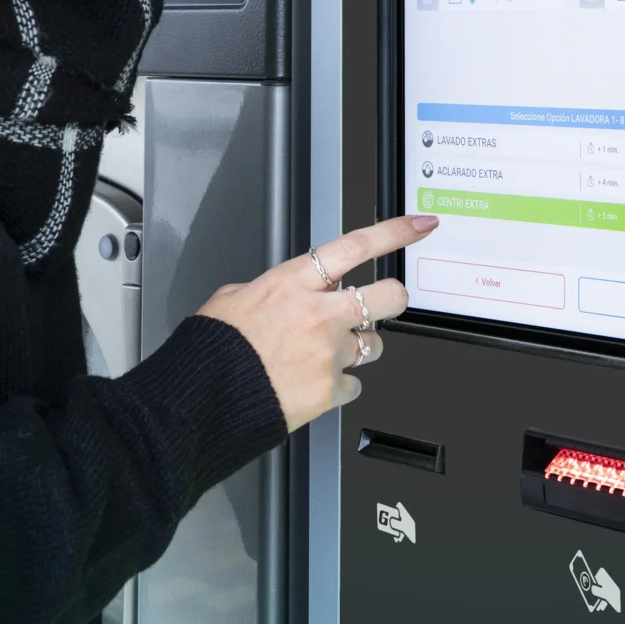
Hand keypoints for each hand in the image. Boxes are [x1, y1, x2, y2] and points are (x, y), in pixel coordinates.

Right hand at [195, 215, 437, 430]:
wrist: (204, 397)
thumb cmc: (212, 349)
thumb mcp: (230, 300)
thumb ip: (265, 291)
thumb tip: (273, 294)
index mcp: (293, 282)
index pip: (357, 246)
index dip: (395, 232)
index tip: (419, 226)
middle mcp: (319, 313)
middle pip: (388, 296)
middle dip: (393, 297)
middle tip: (387, 302)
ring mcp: (329, 352)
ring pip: (374, 345)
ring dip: (360, 347)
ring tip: (328, 355)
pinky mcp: (331, 389)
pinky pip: (353, 385)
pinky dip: (339, 386)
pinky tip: (314, 385)